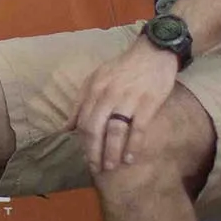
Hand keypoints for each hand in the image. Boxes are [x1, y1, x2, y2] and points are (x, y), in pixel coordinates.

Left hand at [73, 34, 181, 175]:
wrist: (153, 51)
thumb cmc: (124, 67)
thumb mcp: (97, 78)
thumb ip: (81, 101)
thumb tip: (66, 127)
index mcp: (94, 88)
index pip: (83, 121)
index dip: (82, 143)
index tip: (85, 158)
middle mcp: (108, 94)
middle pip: (95, 128)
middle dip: (94, 152)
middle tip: (96, 169)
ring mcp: (128, 98)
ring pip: (115, 131)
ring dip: (111, 152)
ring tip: (111, 167)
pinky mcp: (148, 102)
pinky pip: (138, 128)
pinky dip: (133, 145)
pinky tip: (130, 158)